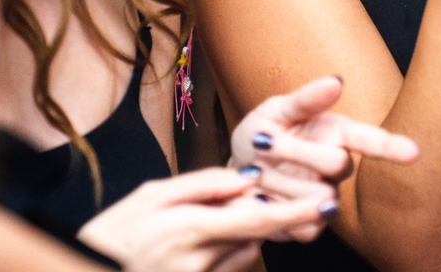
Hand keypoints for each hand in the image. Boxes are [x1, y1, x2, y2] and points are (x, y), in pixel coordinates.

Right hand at [75, 168, 329, 271]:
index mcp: (190, 228)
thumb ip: (202, 184)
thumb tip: (248, 177)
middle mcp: (200, 260)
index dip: (297, 212)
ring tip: (203, 222)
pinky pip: (230, 268)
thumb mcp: (149, 196)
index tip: (328, 204)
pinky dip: (229, 251)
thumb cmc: (112, 236)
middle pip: (256, 233)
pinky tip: (200, 242)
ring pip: (245, 251)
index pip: (258, 218)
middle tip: (242, 200)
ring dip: (243, 233)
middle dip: (265, 215)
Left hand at [228, 76, 419, 240]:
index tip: (413, 152)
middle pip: (338, 163)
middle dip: (295, 150)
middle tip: (262, 142)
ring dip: (278, 181)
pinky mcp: (309, 225)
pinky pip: (306, 227)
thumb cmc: (262, 133)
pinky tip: (262, 196)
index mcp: (335, 133)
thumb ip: (306, 99)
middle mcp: (336, 166)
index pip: (370, 140)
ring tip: (257, 171)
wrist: (236, 170)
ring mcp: (325, 197)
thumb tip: (336, 80)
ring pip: (318, 196)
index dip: (391, 147)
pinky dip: (277, 209)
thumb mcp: (276, 109)